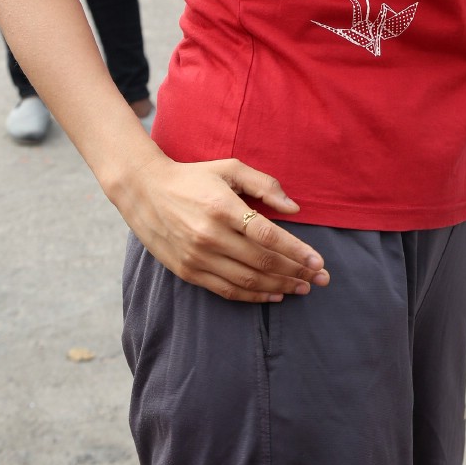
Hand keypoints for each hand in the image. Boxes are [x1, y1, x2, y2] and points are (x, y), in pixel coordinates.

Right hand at [116, 155, 330, 299]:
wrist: (144, 192)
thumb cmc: (194, 177)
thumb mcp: (229, 168)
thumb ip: (264, 184)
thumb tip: (294, 208)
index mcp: (222, 207)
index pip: (268, 236)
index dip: (297, 251)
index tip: (319, 261)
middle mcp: (210, 236)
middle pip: (263, 262)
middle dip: (296, 272)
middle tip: (320, 279)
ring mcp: (198, 257)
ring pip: (248, 280)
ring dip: (280, 287)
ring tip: (303, 288)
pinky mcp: (188, 272)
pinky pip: (227, 290)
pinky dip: (253, 296)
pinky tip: (274, 295)